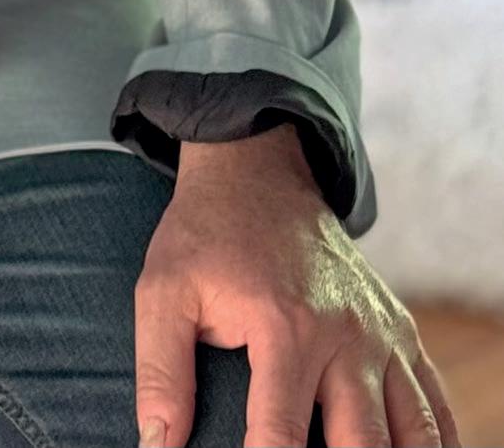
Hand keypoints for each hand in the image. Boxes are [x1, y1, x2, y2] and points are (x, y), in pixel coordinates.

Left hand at [133, 127, 459, 447]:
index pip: (281, 436)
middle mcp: (346, 335)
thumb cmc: (206, 237)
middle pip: (362, 444)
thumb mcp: (163, 292)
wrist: (257, 172)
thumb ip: (162, 373)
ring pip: (414, 432)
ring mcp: (381, 334)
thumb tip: (158, 445)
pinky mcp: (401, 330)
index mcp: (285, 328)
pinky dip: (433, 441)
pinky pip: (435, 402)